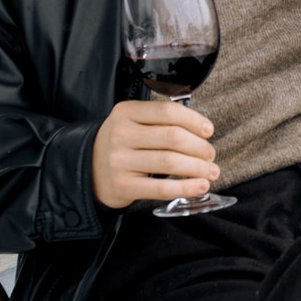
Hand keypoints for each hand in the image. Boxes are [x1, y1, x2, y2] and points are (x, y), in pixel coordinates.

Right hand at [91, 100, 219, 208]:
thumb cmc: (122, 145)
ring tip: (211, 172)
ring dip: (197, 167)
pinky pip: (160, 188)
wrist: (90, 171)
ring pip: (169, 162)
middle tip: (210, 155)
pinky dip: (185, 187)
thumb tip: (202, 131)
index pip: (166, 111)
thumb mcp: (133, 123)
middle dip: (199, 147)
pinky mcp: (123, 185)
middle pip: (172, 137)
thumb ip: (161, 121)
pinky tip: (200, 187)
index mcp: (126, 112)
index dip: (193, 121)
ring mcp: (120, 161)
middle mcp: (121, 134)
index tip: (208, 131)